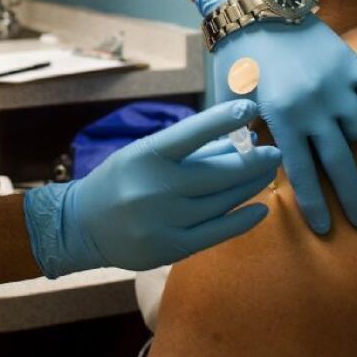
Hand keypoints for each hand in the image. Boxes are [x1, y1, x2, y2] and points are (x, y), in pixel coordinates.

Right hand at [23, 100, 281, 277]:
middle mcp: (156, 187)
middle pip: (218, 172)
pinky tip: (262, 207)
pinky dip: (243, 219)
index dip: (223, 119)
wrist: (82, 226)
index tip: (251, 108)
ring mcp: (164, 220)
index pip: (192, 132)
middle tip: (274, 152)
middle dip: (252, 160)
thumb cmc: (121, 181)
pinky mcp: (171, 247)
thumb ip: (190, 151)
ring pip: (222, 200)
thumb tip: (238, 140)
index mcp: (146, 155)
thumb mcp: (145, 154)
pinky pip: (217, 232)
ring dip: (250, 185)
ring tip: (266, 172)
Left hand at [198, 0, 356, 233]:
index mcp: (281, 115)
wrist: (259, 7)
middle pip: (340, 161)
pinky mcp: (352, 63)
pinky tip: (349, 103)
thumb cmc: (238, 55)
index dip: (314, 203)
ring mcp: (337, 83)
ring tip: (337, 134)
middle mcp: (313, 104)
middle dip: (353, 197)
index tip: (326, 228)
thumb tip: (256, 166)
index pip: (301, 171)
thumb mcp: (233, 98)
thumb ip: (245, 132)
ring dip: (350, 137)